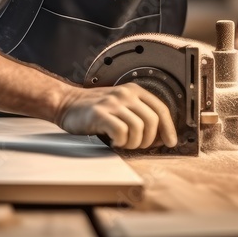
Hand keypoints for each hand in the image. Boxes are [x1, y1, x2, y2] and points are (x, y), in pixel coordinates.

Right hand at [55, 83, 177, 148]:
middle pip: (152, 120)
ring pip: (138, 128)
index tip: (171, 141)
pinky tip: (114, 141)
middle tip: (138, 145)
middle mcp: (125, 94)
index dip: (169, 128)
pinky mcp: (100, 114)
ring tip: (124, 143)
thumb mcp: (121, 105)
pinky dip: (121, 141)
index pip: (161, 109)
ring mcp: (112, 103)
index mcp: (134, 91)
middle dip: (149, 139)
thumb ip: (140, 115)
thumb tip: (162, 136)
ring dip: (134, 142)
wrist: (66, 103)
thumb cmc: (95, 109)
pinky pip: (121, 132)